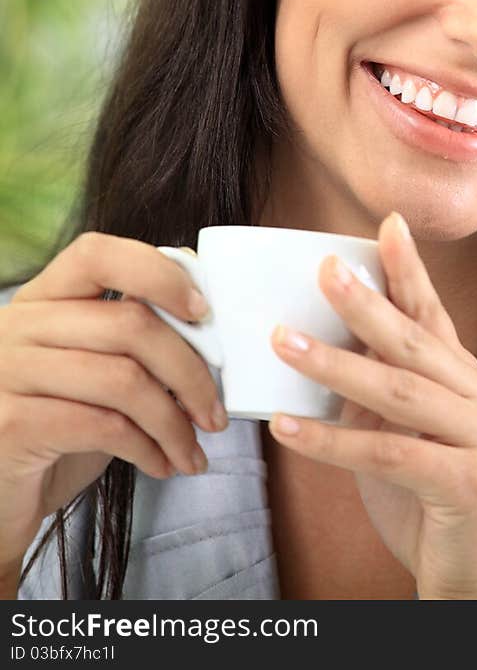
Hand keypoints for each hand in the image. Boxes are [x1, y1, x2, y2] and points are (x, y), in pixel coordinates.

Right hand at [0, 232, 227, 562]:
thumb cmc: (55, 431)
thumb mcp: (92, 372)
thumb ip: (132, 339)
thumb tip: (207, 322)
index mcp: (42, 299)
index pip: (98, 254)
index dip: (158, 273)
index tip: (203, 311)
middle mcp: (19, 326)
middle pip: (129, 323)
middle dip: (190, 370)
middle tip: (214, 410)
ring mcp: (9, 372)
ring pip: (123, 379)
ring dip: (174, 421)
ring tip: (193, 449)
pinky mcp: (11, 424)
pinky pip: (104, 426)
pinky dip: (147, 448)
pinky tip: (161, 463)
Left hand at [268, 212, 476, 599]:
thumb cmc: (435, 507)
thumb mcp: (402, 438)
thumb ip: (378, 396)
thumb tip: (323, 351)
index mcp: (467, 383)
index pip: (433, 316)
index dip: (409, 270)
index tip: (385, 226)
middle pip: (413, 343)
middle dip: (365, 303)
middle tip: (323, 270)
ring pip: (398, 391)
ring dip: (334, 365)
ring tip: (282, 341)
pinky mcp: (468, 484)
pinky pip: (388, 453)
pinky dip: (332, 441)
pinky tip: (287, 428)